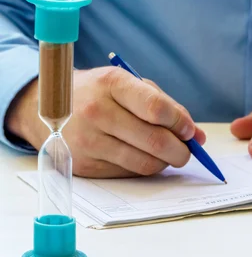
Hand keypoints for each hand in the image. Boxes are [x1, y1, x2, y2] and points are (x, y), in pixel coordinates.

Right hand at [6, 67, 204, 177]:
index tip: (190, 131)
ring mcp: (88, 140)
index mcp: (113, 83)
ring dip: (165, 163)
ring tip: (168, 155)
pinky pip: (129, 173)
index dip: (180, 123)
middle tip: (187, 151)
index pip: (156, 108)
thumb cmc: (101, 94)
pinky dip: (144, 168)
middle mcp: (97, 111)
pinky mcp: (84, 164)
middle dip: (181, 150)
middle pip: (154, 141)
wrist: (47, 107)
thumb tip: (198, 136)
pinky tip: (143, 157)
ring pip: (144, 163)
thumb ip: (167, 107)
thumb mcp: (130, 86)